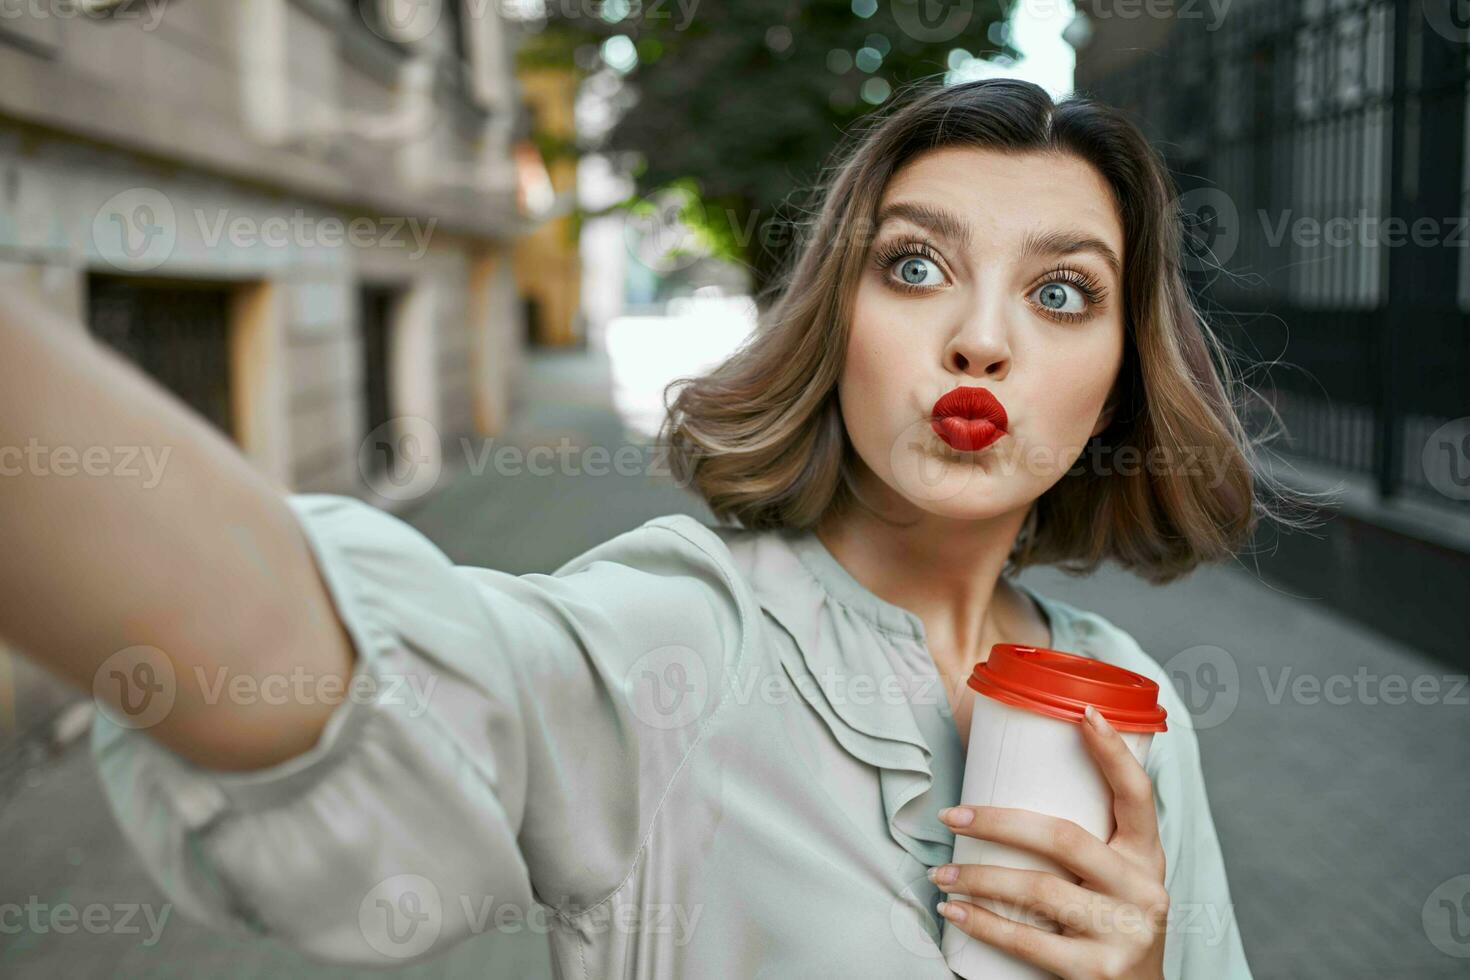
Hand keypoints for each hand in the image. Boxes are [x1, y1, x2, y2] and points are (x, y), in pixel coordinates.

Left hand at [931, 705, 1167, 979]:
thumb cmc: (1111, 928)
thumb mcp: (1116, 881)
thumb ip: (1086, 843)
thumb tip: (1012, 784)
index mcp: (1148, 857)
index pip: (1137, 795)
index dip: (1113, 752)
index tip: (1083, 713)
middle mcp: (1143, 890)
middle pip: (1064, 837)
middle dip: (998, 821)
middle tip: (951, 816)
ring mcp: (1123, 932)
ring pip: (1038, 887)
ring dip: (977, 877)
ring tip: (940, 874)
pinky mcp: (1097, 972)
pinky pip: (1028, 941)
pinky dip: (983, 923)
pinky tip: (954, 911)